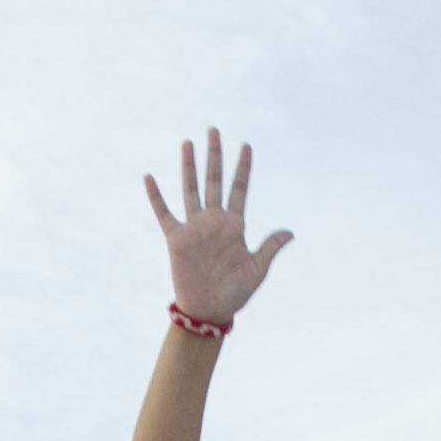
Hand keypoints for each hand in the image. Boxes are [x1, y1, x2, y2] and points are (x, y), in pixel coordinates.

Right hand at [142, 132, 290, 321]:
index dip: (243, 168)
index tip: (247, 146)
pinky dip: (156, 197)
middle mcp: (213, 220)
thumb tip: (290, 232)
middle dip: (215, 156)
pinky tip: (149, 177)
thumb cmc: (235, 292)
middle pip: (214, 181)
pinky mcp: (176, 239)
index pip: (240, 189)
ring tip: (188, 143)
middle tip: (215, 130)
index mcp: (235, 225)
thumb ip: (270, 247)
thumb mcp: (257, 269)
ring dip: (189, 166)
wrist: (209, 310)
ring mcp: (194, 227)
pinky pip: (164, 213)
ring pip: (191, 189)